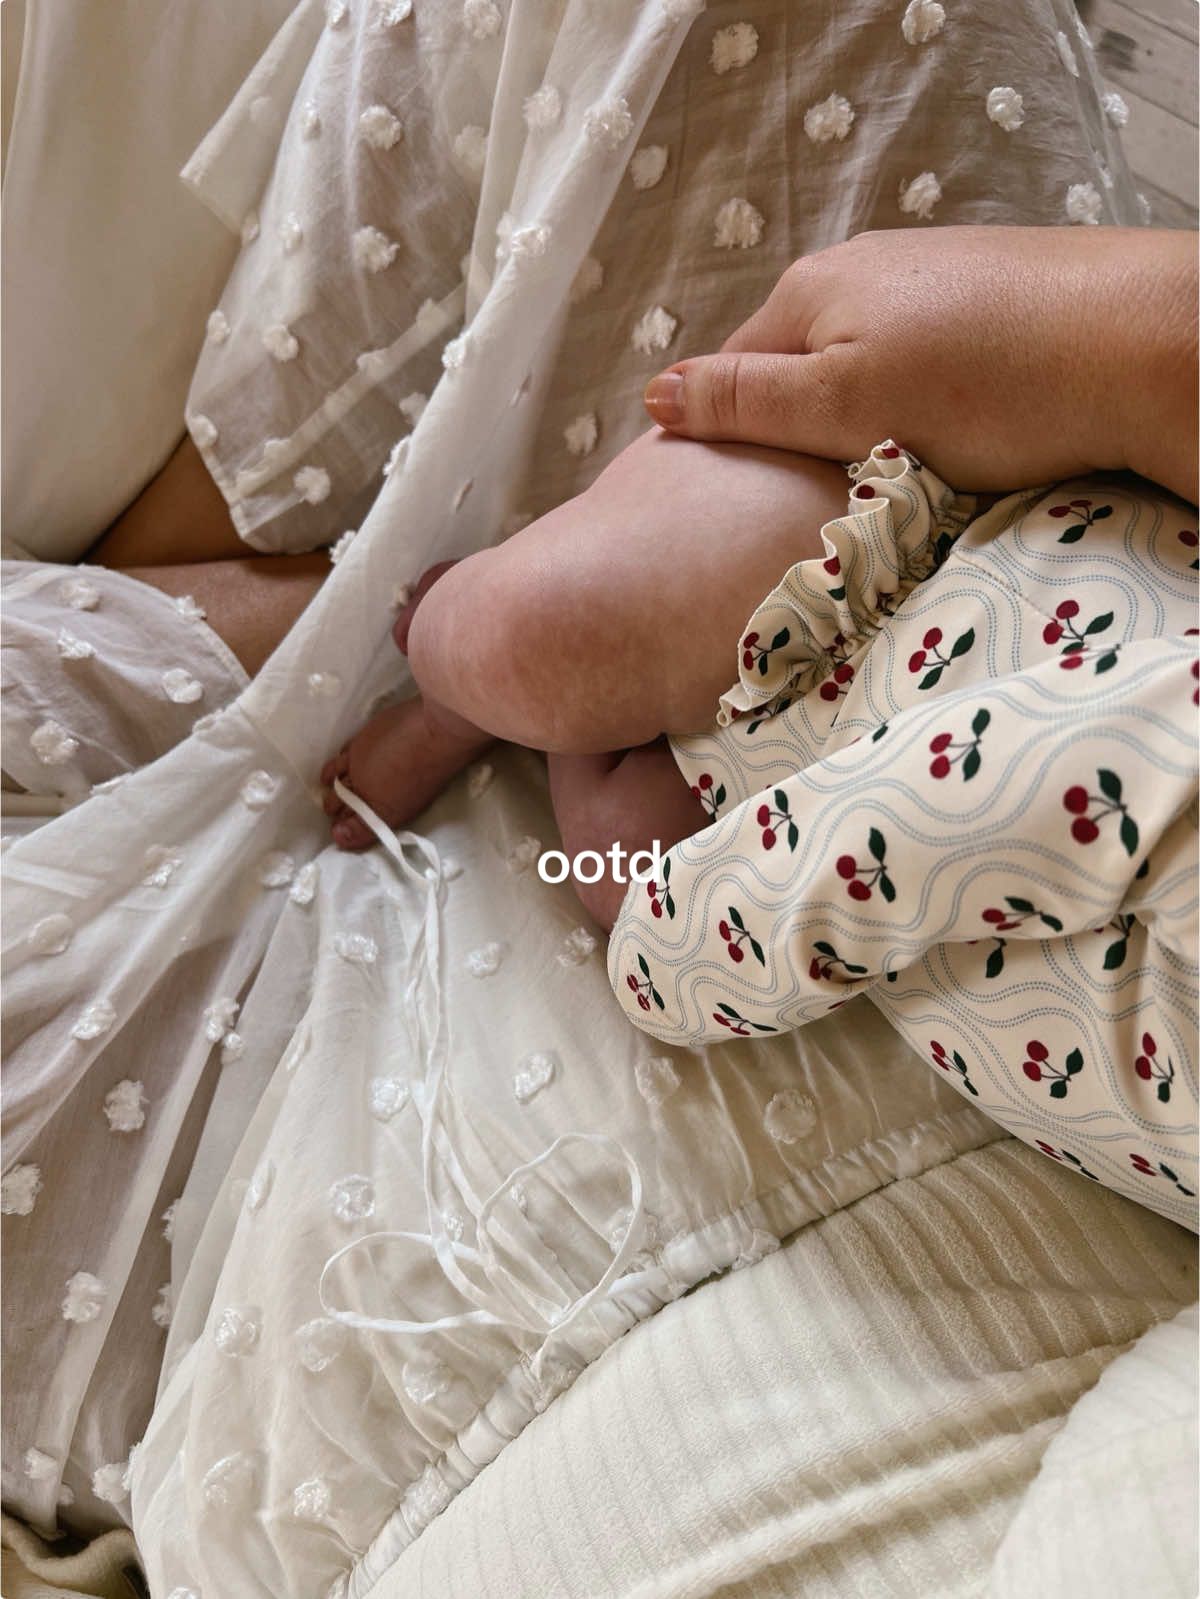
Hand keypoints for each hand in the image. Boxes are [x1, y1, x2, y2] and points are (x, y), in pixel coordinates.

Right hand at [644, 226, 1196, 501]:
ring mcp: (924, 277)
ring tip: (882, 478)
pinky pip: (913, 360)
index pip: (729, 375)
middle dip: (793, 436)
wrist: (1136, 344)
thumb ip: (745, 401)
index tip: (733, 510)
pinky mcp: (981, 295)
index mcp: (808, 293)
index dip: (725, 445)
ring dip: (856, 424)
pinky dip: (912, 404)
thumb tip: (653, 394)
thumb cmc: (983, 386)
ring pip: (856, 368)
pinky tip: (943, 435)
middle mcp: (858, 269)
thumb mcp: (842, 406)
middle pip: (793, 370)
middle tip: (813, 505)